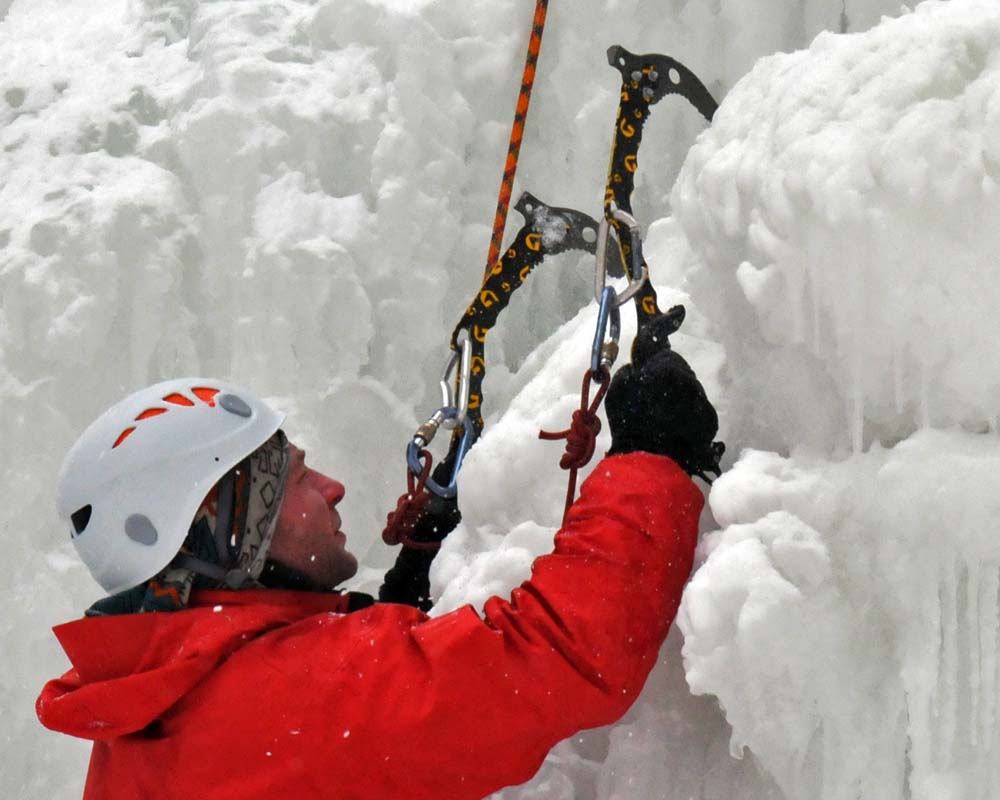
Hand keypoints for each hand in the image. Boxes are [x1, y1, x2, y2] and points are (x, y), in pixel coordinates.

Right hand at [605, 306, 723, 479]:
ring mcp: (701, 401)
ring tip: (660, 416)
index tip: (677, 312)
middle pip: (676, 368)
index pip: (661, 343)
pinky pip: (697, 408)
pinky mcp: (709, 420)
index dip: (664, 325)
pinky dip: (687, 413)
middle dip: (665, 374)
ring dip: (676, 395)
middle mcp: (689, 380)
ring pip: (687, 388)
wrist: (652, 463)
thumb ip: (628, 371)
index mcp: (666, 368)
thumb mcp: (617, 392)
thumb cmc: (629, 425)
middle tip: (649, 394)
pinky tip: (673, 427)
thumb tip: (637, 365)